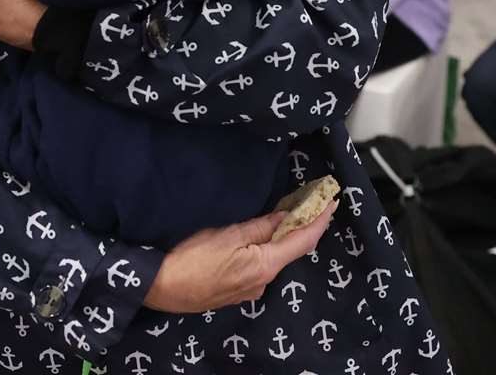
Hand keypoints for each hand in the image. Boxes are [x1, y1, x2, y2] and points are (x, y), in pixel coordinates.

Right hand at [145, 201, 337, 313]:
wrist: (162, 288)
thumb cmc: (192, 258)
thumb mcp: (227, 235)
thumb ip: (260, 227)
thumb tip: (286, 216)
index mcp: (265, 265)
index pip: (303, 241)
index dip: (320, 221)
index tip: (333, 203)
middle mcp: (264, 281)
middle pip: (291, 251)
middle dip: (303, 228)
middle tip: (312, 204)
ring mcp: (250, 290)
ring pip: (274, 259)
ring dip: (282, 239)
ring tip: (286, 217)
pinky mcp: (237, 292)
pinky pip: (260, 267)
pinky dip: (266, 250)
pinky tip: (260, 240)